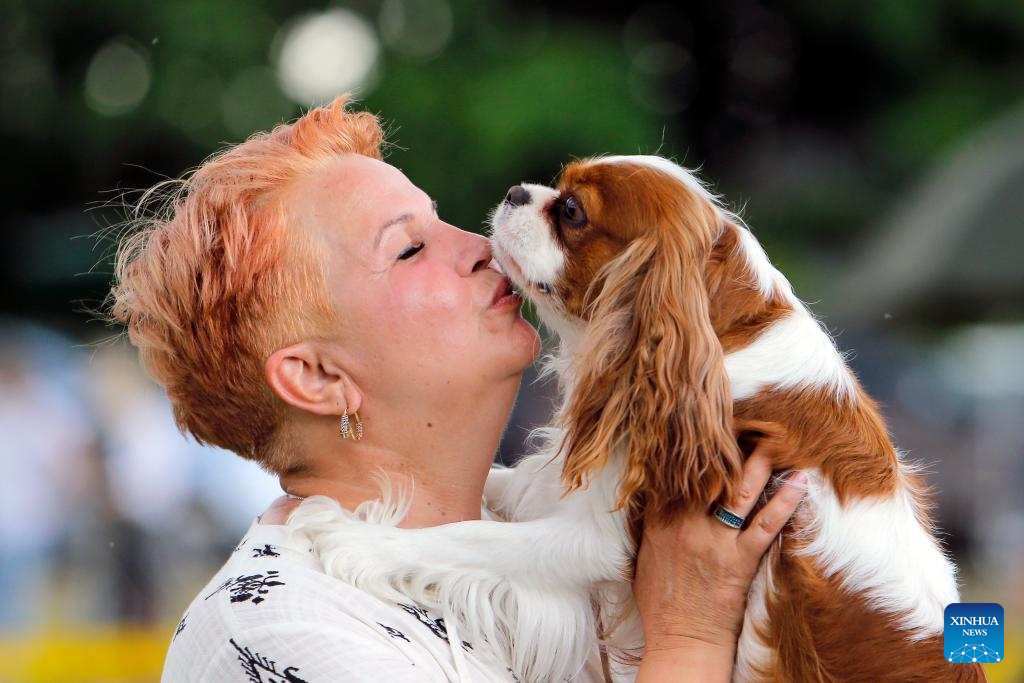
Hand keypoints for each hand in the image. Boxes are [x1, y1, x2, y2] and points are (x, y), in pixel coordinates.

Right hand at [633, 444, 806, 680]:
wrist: (681, 641)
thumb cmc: (661, 605)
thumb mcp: (642, 559)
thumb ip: (649, 526)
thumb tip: (653, 498)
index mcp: (657, 523)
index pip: (673, 473)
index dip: (689, 448)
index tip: (703, 426)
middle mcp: (684, 526)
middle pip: (708, 474)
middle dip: (726, 446)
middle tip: (743, 420)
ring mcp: (713, 542)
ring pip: (739, 492)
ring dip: (759, 463)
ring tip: (776, 439)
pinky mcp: (740, 561)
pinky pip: (766, 525)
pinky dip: (785, 501)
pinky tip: (800, 482)